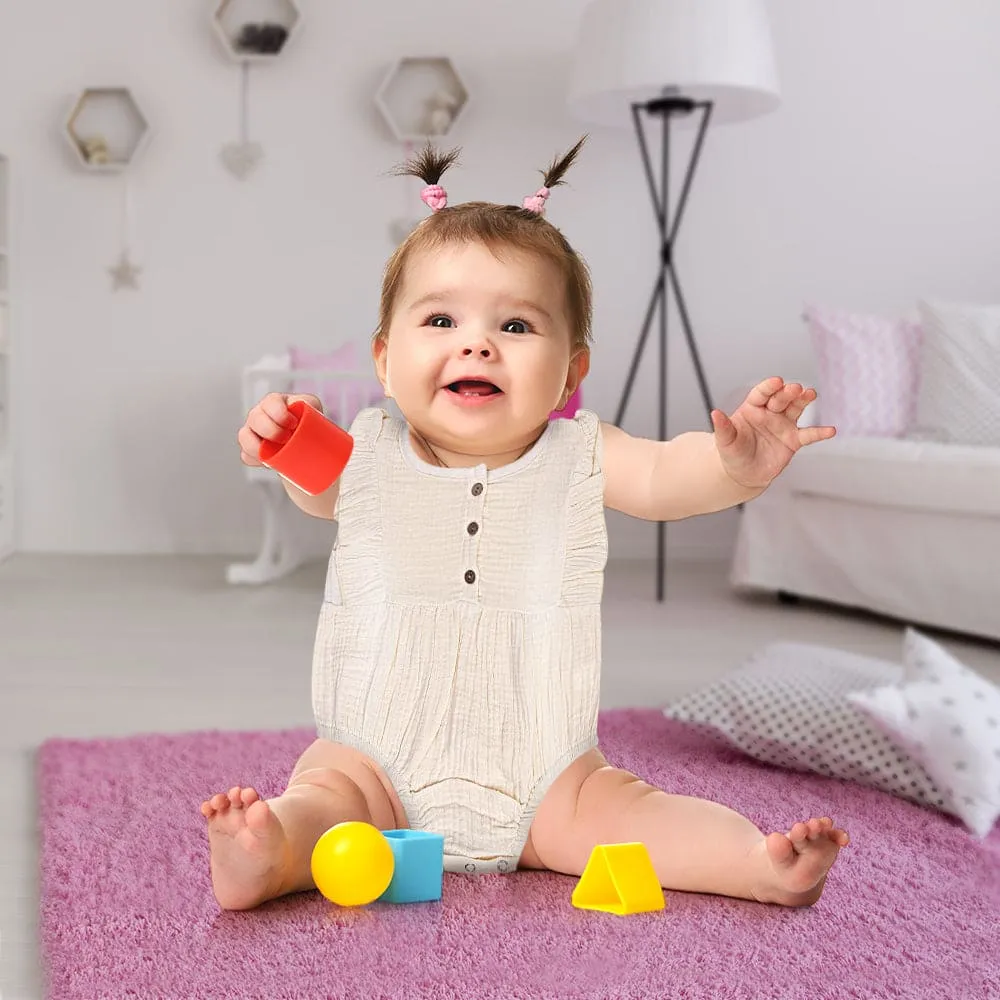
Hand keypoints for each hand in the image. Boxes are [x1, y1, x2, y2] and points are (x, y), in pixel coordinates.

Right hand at [237, 392, 322, 466]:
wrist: (308, 446)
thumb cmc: (310, 425)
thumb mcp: (315, 413)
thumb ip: (313, 409)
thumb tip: (317, 419)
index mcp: (277, 402)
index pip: (271, 402)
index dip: (279, 413)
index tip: (293, 424)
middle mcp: (261, 413)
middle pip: (255, 418)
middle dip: (270, 430)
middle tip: (285, 439)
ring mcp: (254, 431)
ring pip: (244, 436)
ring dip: (257, 447)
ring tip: (272, 454)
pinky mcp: (252, 448)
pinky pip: (245, 455)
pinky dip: (254, 460)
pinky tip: (266, 463)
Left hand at [710, 377, 835, 489]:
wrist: (743, 474)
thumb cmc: (732, 453)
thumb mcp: (725, 442)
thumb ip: (722, 428)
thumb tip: (714, 413)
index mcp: (752, 409)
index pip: (761, 394)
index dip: (768, 387)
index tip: (777, 381)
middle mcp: (769, 413)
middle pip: (780, 399)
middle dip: (788, 392)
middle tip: (795, 388)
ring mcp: (783, 425)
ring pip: (795, 409)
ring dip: (804, 401)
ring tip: (811, 394)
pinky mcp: (793, 440)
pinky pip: (808, 435)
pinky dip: (819, 433)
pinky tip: (831, 430)